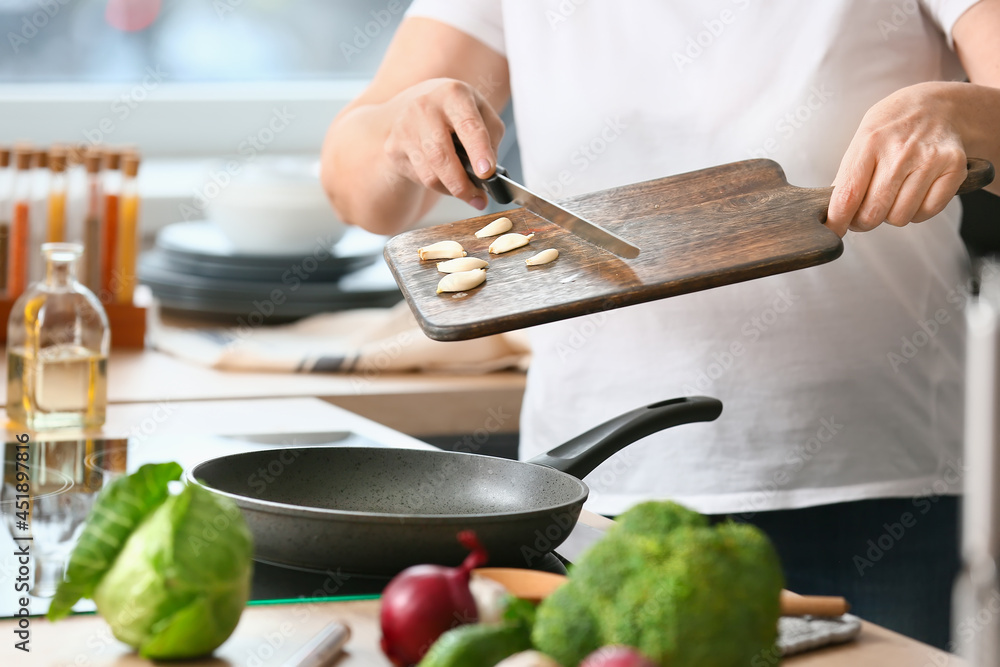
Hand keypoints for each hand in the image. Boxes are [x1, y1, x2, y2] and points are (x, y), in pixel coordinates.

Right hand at [384, 78, 504, 209]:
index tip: (488, 173)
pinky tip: (448, 183)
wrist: (416, 105)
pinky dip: (439, 187)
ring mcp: (405, 127)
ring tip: (468, 195)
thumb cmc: (456, 112)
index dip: (479, 151)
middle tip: (479, 200)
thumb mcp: (481, 114)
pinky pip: (420, 177)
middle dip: (462, 183)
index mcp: (453, 94)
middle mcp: (425, 107)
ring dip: (452, 190)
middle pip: (441, 154)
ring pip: (429, 173)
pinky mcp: (394, 146)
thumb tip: (490, 173)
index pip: (468, 126)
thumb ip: (491, 138)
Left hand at [827, 82, 967, 236]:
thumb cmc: (893, 127)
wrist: (940, 105)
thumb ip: (847, 174)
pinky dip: (918, 211)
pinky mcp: (954, 169)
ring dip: (892, 214)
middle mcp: (900, 151)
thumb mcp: (863, 139)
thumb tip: (832, 212)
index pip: (847, 196)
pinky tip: (916, 192)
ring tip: (894, 194)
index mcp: (869, 142)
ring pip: (900, 217)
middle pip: (872, 213)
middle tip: (866, 211)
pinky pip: (927, 212)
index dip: (837, 221)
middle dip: (864, 221)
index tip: (833, 232)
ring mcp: (929, 160)